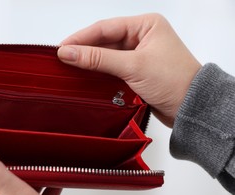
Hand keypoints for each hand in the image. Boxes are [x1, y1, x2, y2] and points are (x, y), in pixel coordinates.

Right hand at [57, 13, 201, 126]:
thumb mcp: (133, 66)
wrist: (192, 108)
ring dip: (90, 63)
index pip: (105, 28)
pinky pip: (111, 69)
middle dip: (83, 50)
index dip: (81, 38)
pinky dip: (99, 74)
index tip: (61, 48)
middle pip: (104, 41)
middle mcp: (141, 37)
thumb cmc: (174, 81)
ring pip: (106, 56)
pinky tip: (85, 78)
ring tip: (68, 69)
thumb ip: (98, 59)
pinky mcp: (136, 72)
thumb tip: (68, 53)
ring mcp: (138, 55)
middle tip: (61, 60)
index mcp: (145, 25)